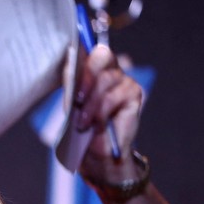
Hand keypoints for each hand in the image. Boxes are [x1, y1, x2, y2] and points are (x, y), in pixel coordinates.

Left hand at [74, 46, 143, 182]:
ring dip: (90, 103)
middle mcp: (111, 70)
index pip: (89, 50)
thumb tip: (70, 60)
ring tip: (83, 123)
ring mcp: (124, 81)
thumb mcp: (71, 104)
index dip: (80, 51)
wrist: (96, 154)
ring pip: (105, 80)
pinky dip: (100, 112)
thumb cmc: (81, 128)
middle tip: (76, 98)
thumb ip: (72, 82)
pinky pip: (113, 97)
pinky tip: (94, 124)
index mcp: (93, 70)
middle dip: (85, 76)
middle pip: (101, 56)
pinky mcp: (134, 93)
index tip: (70, 59)